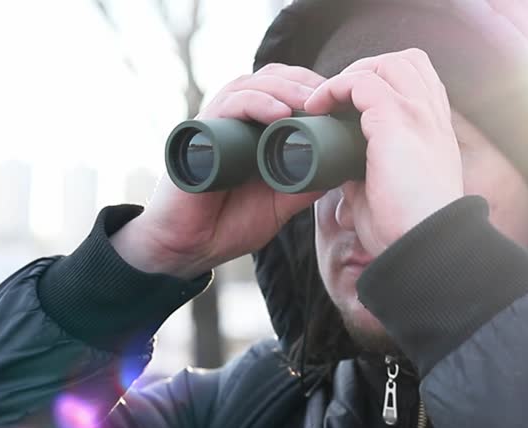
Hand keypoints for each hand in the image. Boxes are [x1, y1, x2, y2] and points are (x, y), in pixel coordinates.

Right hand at [111, 64, 326, 278]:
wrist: (187, 250)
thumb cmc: (228, 226)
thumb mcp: (280, 203)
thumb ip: (305, 184)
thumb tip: (340, 169)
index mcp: (253, 130)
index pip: (284, 87)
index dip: (312, 87)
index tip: (340, 102)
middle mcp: (233, 120)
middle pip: (271, 77)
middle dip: (303, 82)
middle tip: (331, 97)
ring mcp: (215, 124)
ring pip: (251, 84)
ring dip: (285, 88)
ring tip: (311, 102)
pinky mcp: (198, 134)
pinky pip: (228, 107)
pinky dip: (256, 104)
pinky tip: (280, 113)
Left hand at [304, 48, 463, 256]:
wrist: (423, 245)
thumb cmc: (406, 230)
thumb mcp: (386, 192)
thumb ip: (366, 173)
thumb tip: (339, 170)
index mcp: (437, 132)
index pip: (420, 83)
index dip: (385, 84)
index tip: (352, 108)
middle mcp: (432, 116)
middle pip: (406, 61)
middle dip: (366, 70)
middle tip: (336, 99)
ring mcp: (418, 113)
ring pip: (385, 64)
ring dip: (349, 76)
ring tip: (324, 101)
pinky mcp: (396, 118)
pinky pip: (360, 81)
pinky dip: (334, 88)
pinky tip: (317, 108)